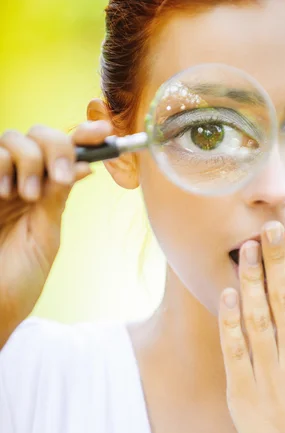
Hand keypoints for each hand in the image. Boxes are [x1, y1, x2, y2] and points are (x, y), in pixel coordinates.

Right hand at [0, 120, 112, 348]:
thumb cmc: (19, 279)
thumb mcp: (46, 234)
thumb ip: (58, 197)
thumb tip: (85, 164)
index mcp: (42, 192)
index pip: (64, 152)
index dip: (84, 136)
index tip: (105, 133)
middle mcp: (20, 181)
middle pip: (38, 134)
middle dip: (56, 146)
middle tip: (61, 176)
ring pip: (13, 137)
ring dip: (28, 159)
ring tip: (28, 196)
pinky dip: (1, 165)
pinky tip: (4, 192)